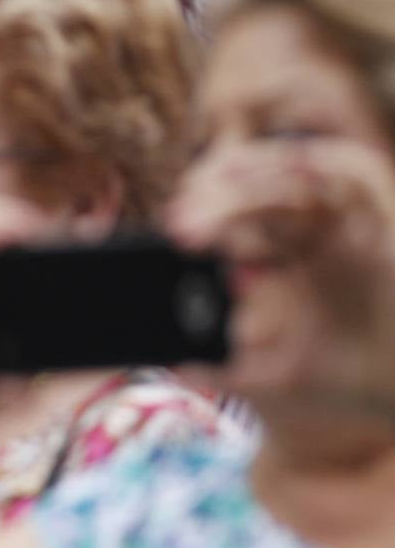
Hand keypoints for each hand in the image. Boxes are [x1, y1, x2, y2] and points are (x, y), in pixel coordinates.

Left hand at [171, 138, 394, 413]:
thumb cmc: (354, 383)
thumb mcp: (275, 375)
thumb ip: (225, 371)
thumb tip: (174, 367)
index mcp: (303, 257)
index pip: (249, 212)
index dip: (209, 211)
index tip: (174, 228)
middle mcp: (331, 232)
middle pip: (266, 188)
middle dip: (218, 196)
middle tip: (178, 222)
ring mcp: (360, 223)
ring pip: (301, 173)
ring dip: (253, 178)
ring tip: (206, 195)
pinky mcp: (390, 221)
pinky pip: (356, 171)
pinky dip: (316, 165)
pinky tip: (274, 179)